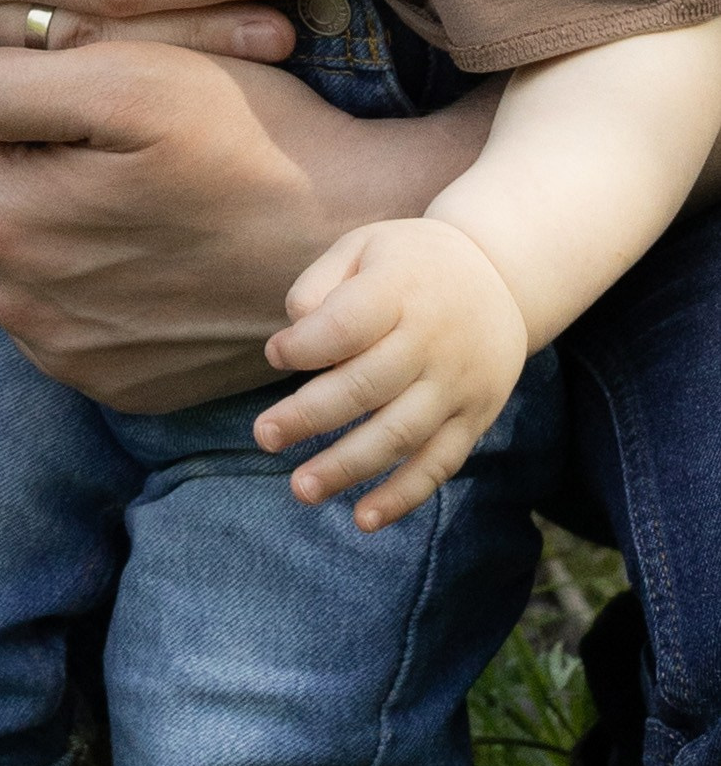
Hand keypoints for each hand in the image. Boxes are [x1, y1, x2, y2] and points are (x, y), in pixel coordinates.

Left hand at [0, 40, 496, 413]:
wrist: (357, 252)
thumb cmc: (250, 142)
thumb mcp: (132, 81)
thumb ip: (11, 82)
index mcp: (7, 224)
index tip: (2, 48)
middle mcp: (18, 306)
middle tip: (50, 96)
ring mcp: (63, 353)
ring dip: (18, 197)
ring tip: (92, 155)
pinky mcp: (109, 379)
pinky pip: (47, 305)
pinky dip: (64, 259)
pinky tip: (125, 221)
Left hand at [255, 218, 530, 527]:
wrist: (501, 276)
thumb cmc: (410, 263)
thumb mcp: (365, 246)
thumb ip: (322, 283)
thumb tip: (292, 331)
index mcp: (399, 290)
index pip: (347, 325)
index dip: (305, 346)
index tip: (274, 354)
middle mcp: (432, 340)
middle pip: (366, 386)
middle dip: (310, 416)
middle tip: (264, 436)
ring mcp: (457, 385)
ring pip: (400, 434)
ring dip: (348, 467)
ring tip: (301, 489)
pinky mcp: (475, 418)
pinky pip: (438, 464)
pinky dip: (403, 496)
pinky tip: (364, 518)